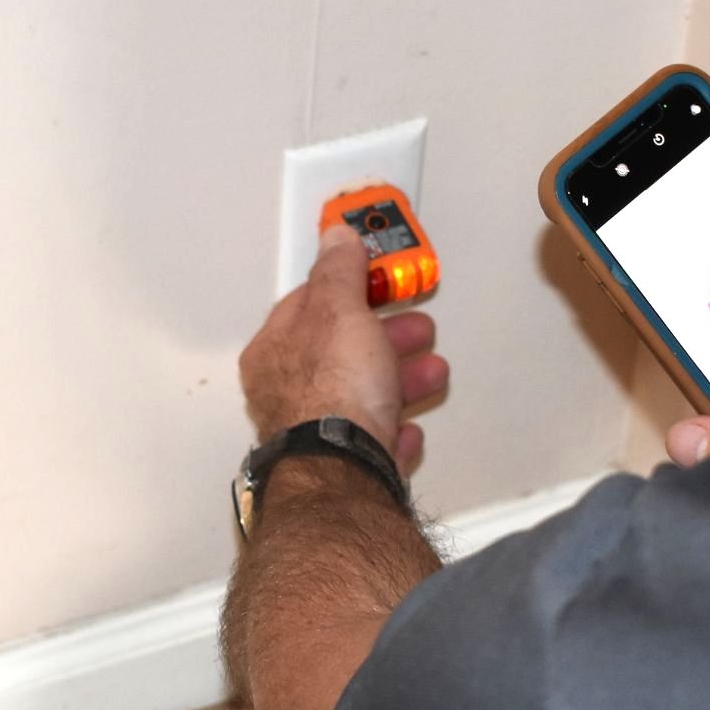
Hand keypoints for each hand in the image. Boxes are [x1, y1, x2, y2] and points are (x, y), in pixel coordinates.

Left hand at [240, 225, 449, 468]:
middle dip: (388, 337)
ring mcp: (315, 435)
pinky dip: (393, 433)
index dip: (349, 288)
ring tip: (434, 373)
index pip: (309, 305)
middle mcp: (287, 395)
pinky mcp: (345, 469)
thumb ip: (339, 272)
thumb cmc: (334, 389)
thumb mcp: (339, 311)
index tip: (381, 282)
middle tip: (419, 328)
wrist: (345, 472)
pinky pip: (372, 445)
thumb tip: (336, 237)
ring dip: (402, 381)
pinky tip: (408, 428)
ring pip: (363, 398)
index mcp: (275, 352)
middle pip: (342, 354)